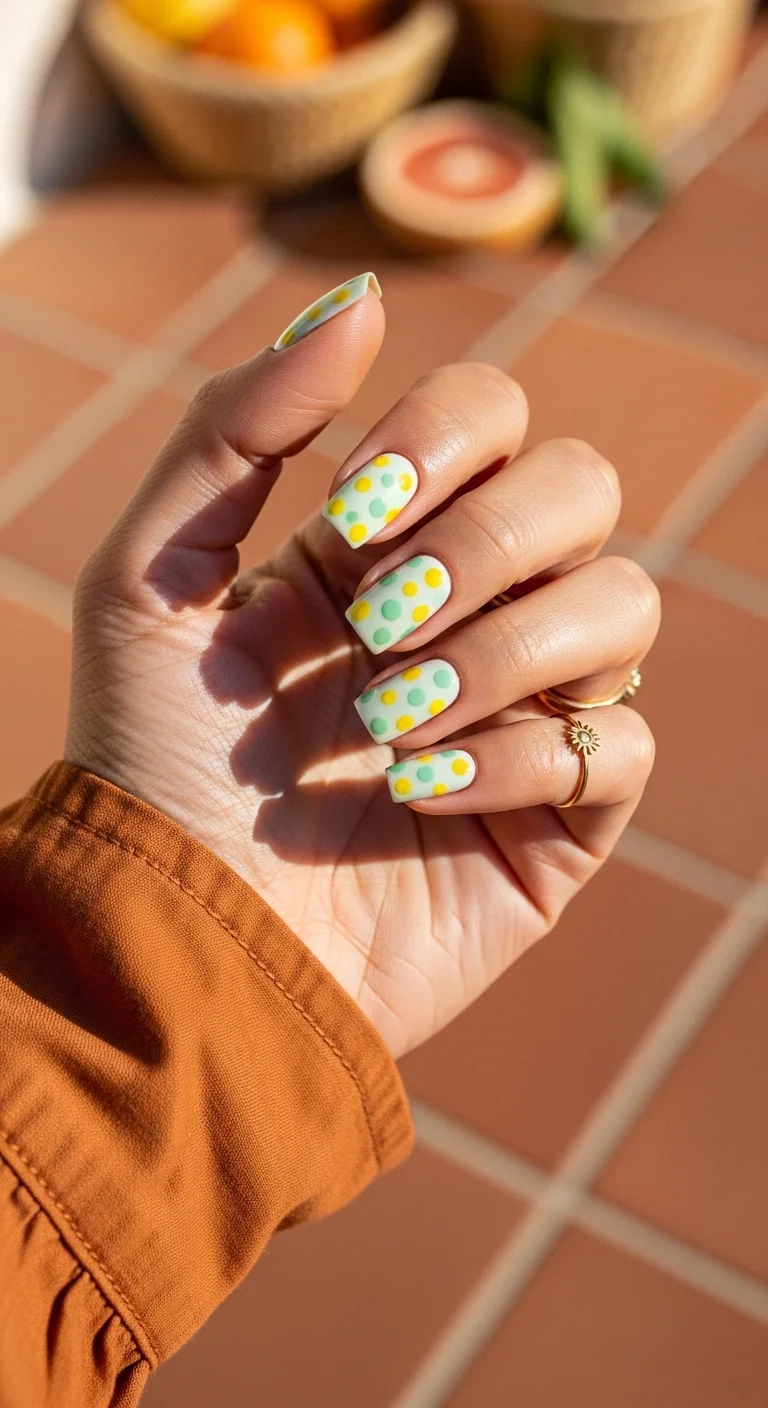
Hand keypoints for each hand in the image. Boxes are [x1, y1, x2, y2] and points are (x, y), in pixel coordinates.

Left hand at [65, 277, 658, 1058]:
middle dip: (483, 547)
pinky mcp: (560, 818)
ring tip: (394, 727)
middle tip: (379, 630)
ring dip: (508, 653)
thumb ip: (234, 432)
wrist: (178, 943)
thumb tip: (363, 300)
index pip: (495, 415)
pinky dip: (523, 760)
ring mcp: (522, 711)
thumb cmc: (149, 767)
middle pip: (581, 490)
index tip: (350, 520)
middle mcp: (467, 612)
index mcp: (382, 545)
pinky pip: (619, 745)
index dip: (444, 442)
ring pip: (627, 605)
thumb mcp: (146, 582)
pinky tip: (422, 799)